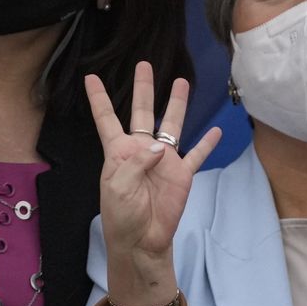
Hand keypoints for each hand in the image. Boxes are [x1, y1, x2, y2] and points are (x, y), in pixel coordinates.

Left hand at [86, 64, 218, 305]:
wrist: (142, 240)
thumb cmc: (122, 215)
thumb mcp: (119, 188)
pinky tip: (215, 129)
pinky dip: (206, 143)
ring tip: (182, 82)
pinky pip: (196, 155)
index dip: (99, 99)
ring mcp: (164, 161)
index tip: (90, 78)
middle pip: (143, 112)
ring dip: (177, 105)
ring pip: (172, 125)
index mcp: (119, 151)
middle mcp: (142, 150)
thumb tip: (160, 146)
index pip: (107, 119)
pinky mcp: (182, 174)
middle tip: (145, 65)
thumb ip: (136, 164)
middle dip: (144, 89)